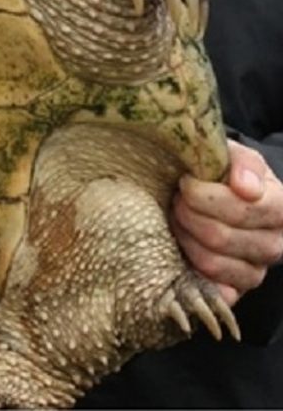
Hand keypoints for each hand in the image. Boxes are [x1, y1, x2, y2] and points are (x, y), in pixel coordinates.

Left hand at [172, 140, 282, 305]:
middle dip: (188, 215)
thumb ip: (240, 163)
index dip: (206, 196)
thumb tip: (246, 187)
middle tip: (176, 201)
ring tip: (176, 219)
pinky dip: (191, 274)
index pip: (245, 209)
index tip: (185, 182)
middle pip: (222, 237)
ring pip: (211, 262)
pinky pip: (212, 292)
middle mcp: (274, 244)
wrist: (208, 195)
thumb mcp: (230, 155)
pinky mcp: (234, 291)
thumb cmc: (218, 174)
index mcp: (281, 207)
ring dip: (184, 237)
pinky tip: (180, 254)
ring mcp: (254, 271)